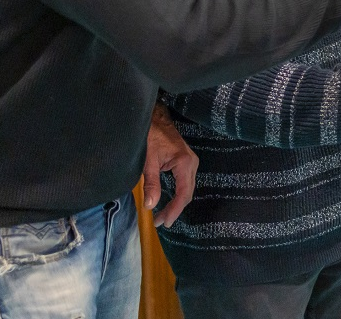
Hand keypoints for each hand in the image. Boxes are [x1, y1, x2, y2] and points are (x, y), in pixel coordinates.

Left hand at [143, 103, 198, 227]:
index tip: (163, 222)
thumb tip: (150, 206)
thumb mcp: (148, 161)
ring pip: (187, 189)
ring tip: (162, 215)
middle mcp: (192, 163)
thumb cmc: (151, 136)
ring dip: (176, 203)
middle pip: (187, 193)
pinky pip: (185, 183)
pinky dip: (177, 194)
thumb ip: (151, 184)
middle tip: (159, 222)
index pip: (183, 193)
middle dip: (174, 209)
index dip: (174, 210)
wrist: (156, 118)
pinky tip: (168, 201)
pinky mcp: (186, 162)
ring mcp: (191, 162)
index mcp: (185, 163)